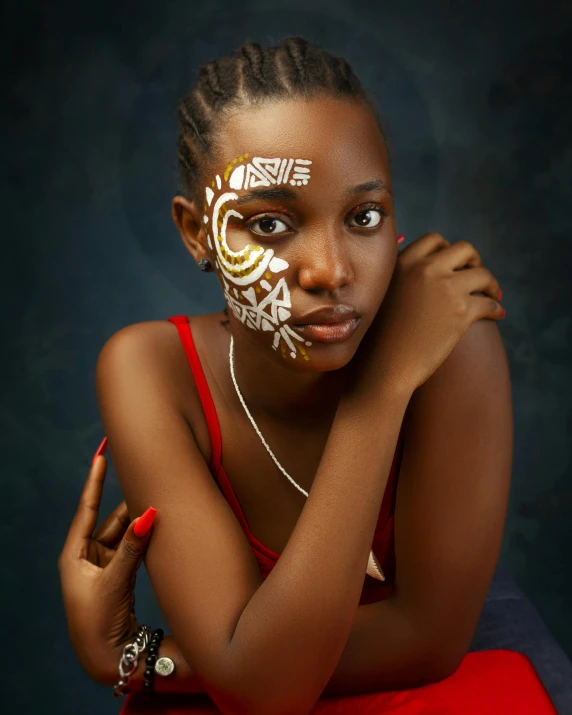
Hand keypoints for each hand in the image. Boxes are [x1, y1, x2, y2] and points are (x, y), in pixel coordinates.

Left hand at [57, 443, 156, 683]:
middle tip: (146, 480)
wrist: (107, 657)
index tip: (100, 456)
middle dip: (128, 504)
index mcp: (74, 555)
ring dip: (140, 522)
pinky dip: (144, 537)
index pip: (86, 510)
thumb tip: (148, 513)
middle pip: (110, 521)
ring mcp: (104, 565)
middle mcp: (87, 557)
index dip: (94, 482)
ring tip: (158, 500)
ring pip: (125, 534)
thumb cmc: (98, 622)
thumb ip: (133, 547)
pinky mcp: (118, 575)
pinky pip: (132, 547)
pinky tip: (158, 525)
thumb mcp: (115, 581)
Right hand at [354, 232, 503, 394]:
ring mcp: (445, 288)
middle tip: (476, 278)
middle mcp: (425, 268)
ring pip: (483, 274)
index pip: (434, 239)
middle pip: (464, 249)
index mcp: (403, 262)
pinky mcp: (461, 311)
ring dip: (491, 284)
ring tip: (493, 295)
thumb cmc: (377, 339)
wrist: (383, 367)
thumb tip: (418, 274)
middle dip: (474, 262)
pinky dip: (497, 308)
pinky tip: (498, 315)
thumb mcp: (380, 297)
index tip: (453, 266)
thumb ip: (397, 280)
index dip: (447, 251)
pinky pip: (490, 302)